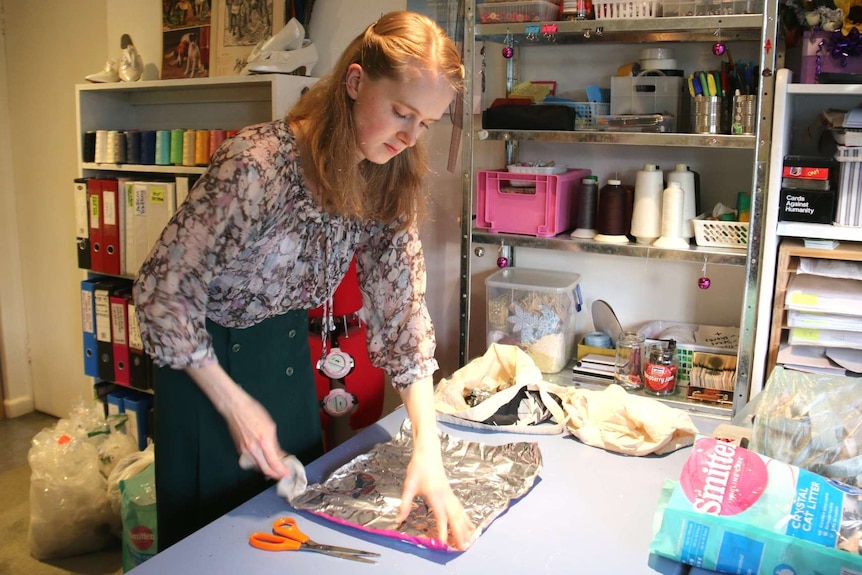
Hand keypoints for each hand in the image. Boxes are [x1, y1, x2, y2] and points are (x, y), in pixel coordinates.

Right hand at [186, 363, 288, 479]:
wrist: (235, 408)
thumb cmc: (253, 412)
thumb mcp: (270, 426)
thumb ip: (275, 443)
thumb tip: (280, 454)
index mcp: (264, 441)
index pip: (274, 462)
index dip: (281, 470)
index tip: (287, 473)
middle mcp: (253, 448)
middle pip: (265, 469)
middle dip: (275, 474)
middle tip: (282, 475)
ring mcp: (245, 450)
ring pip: (258, 466)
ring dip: (267, 469)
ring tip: (275, 468)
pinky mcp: (239, 450)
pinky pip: (251, 461)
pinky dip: (259, 463)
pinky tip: (264, 461)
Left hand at [395, 441, 475, 549]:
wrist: (429, 451)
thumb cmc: (418, 467)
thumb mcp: (408, 485)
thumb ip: (405, 504)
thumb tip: (399, 520)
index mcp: (435, 496)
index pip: (441, 518)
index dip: (442, 532)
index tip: (444, 545)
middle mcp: (446, 496)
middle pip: (455, 518)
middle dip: (460, 533)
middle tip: (464, 548)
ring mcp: (450, 494)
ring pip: (460, 513)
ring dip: (465, 527)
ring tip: (470, 540)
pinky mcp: (450, 492)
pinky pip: (460, 508)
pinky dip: (465, 518)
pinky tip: (468, 524)